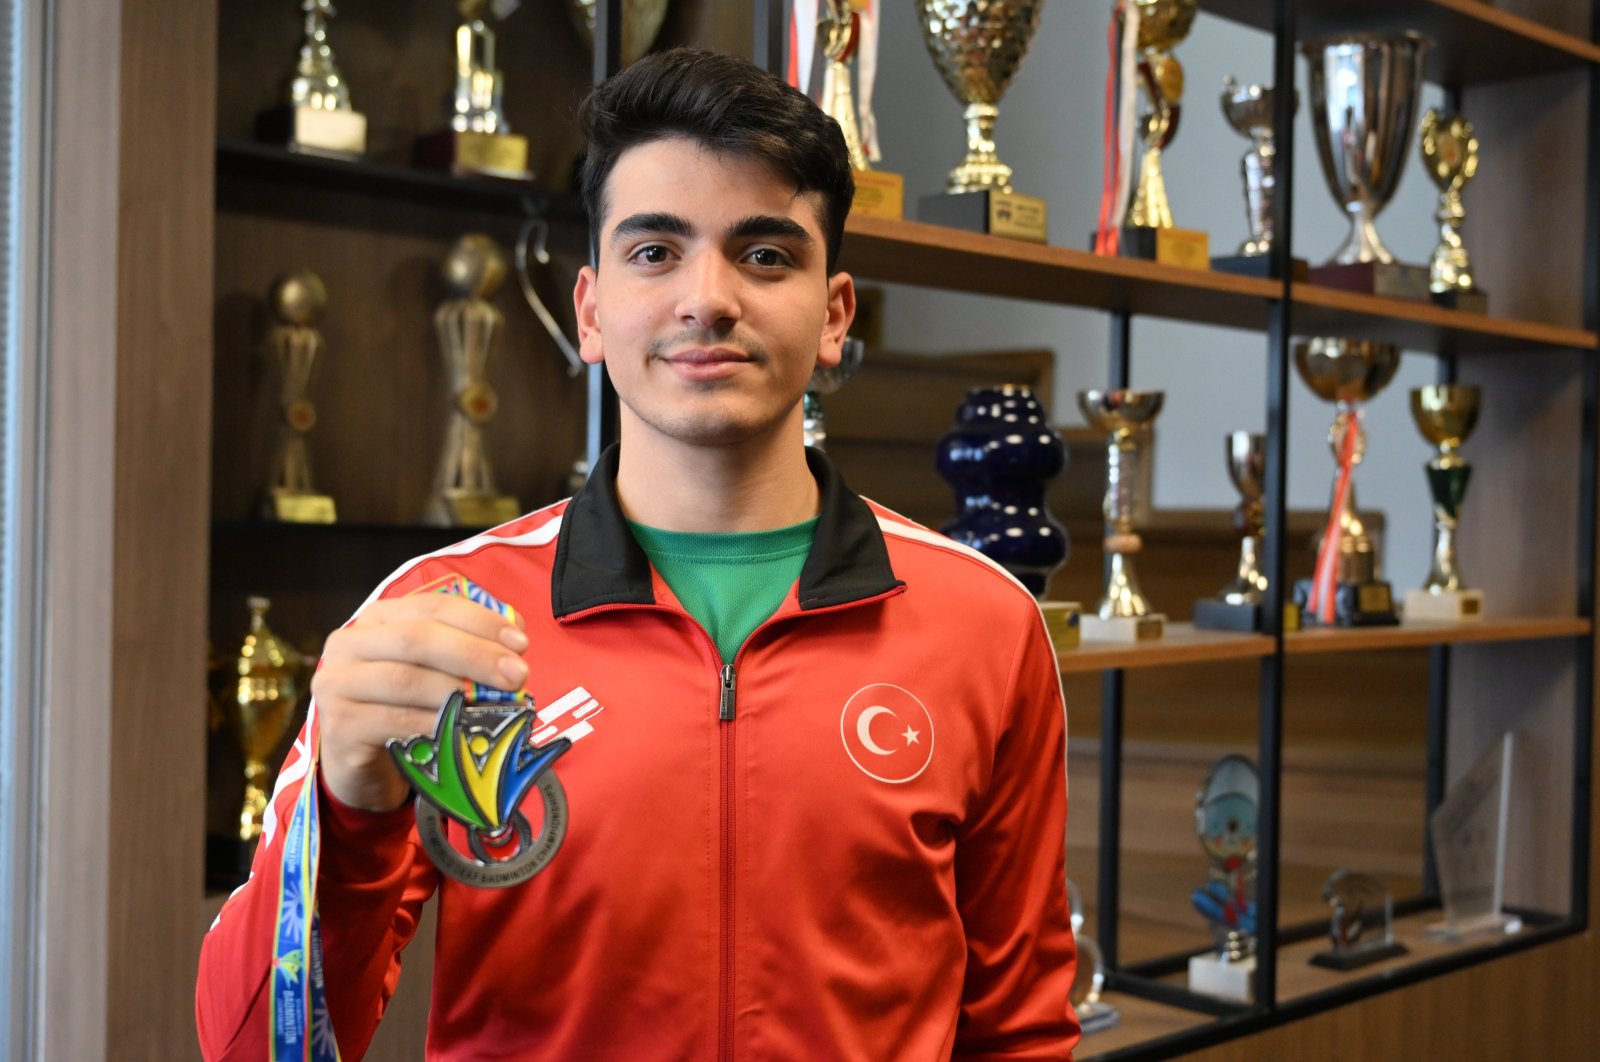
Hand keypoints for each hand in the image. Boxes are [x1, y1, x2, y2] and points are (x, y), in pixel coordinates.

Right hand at [310, 593, 530, 812]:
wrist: (359, 761)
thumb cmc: (405, 706)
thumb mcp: (434, 670)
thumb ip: (467, 646)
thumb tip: (514, 635)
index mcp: (379, 618)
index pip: (433, 606)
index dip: (480, 621)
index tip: (520, 643)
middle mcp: (350, 644)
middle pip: (418, 638)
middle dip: (475, 654)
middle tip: (517, 675)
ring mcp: (337, 684)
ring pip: (406, 679)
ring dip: (459, 691)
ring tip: (497, 704)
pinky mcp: (338, 725)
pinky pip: (395, 721)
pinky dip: (435, 723)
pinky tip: (462, 728)